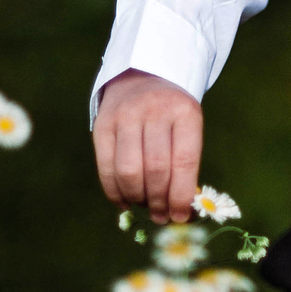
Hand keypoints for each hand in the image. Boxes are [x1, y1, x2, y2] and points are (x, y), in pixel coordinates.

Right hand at [93, 69, 202, 224]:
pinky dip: (115, 192)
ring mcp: (125, 116)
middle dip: (159, 201)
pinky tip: (125, 201)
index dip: (181, 195)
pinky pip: (106, 167)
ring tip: (144, 206)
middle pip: (155, 169)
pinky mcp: (102, 125)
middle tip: (161, 215)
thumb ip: (186, 163)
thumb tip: (180, 210)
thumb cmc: (172, 111)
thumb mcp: (188, 126)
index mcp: (184, 112)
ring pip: (129, 171)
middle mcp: (154, 111)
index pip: (184, 161)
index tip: (181, 216)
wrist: (142, 75)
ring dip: (137, 198)